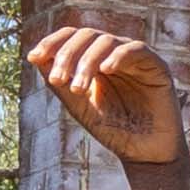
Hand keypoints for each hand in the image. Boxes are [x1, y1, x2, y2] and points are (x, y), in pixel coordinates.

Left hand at [27, 23, 186, 169]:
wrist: (143, 154)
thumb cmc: (112, 130)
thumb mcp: (79, 106)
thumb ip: (60, 84)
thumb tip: (35, 57)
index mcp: (94, 59)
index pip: (71, 37)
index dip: (52, 42)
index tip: (34, 57)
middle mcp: (113, 53)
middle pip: (86, 35)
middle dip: (68, 55)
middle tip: (58, 81)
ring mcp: (134, 58)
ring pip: (107, 41)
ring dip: (87, 62)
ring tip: (78, 88)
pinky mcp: (156, 66)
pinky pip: (135, 50)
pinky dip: (118, 57)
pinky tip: (105, 70)